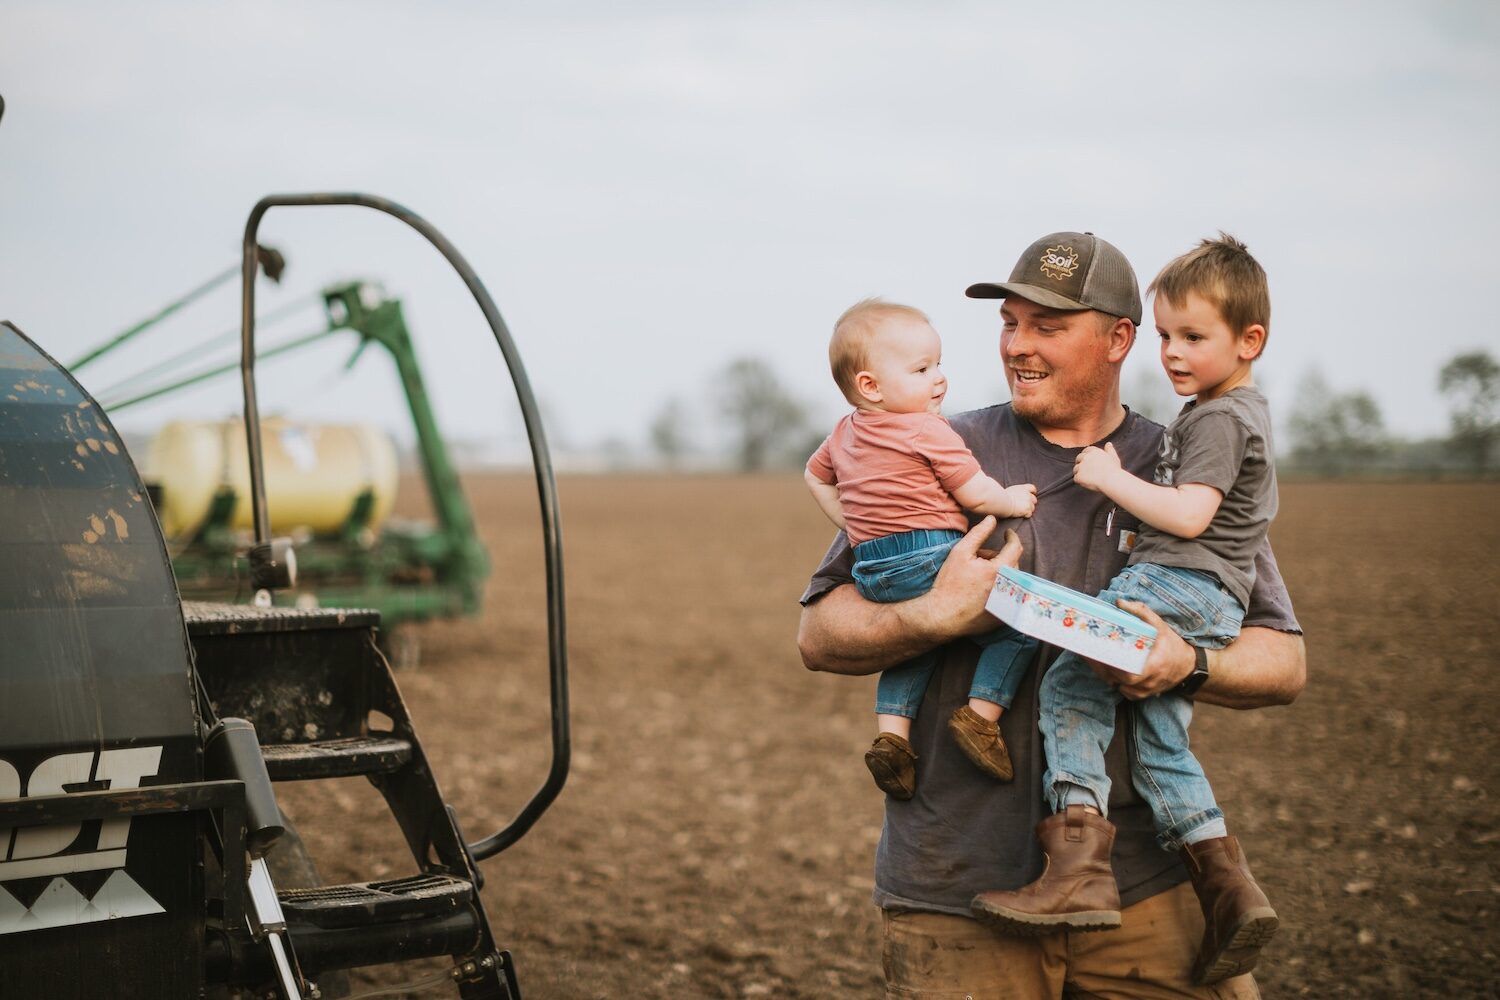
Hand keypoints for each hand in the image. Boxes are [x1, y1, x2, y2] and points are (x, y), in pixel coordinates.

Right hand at [919, 518, 1016, 638]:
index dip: (1012, 537)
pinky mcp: (1007, 615)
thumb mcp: (960, 553)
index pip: (1015, 547)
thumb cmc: (949, 584)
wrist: (943, 616)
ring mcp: (1010, 603)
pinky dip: (1001, 589)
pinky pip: (1010, 595)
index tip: (1007, 534)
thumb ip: (978, 533)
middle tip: (979, 559)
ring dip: (1001, 573)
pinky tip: (983, 592)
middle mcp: (1010, 586)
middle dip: (999, 557)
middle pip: (1012, 563)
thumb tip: (992, 519)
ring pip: (1012, 579)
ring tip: (979, 576)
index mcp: (1000, 569)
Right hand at [1002, 483, 1036, 517]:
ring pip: (1032, 508)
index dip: (1033, 492)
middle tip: (1023, 506)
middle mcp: (1027, 494)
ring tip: (1020, 511)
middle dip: (1030, 503)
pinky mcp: (1027, 509)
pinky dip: (1025, 515)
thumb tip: (1017, 495)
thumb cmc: (1003, 497)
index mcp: (1023, 488)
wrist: (1002, 501)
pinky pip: (1029, 514)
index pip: (1032, 488)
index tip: (1032, 494)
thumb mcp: (1011, 490)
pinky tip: (1019, 515)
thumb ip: (1018, 492)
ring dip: (1028, 510)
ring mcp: (1028, 502)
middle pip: (1034, 499)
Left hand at [1073, 442, 1121, 492]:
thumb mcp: (1113, 457)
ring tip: (1088, 478)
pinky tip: (1087, 483)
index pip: (1085, 451)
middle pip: (1078, 459)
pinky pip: (1075, 479)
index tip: (1088, 462)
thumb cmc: (1114, 470)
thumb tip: (1108, 443)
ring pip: (1076, 469)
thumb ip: (1109, 450)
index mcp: (1093, 451)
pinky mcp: (1079, 475)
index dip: (1086, 456)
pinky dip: (1080, 481)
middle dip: (1081, 464)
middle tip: (1086, 471)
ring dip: (1079, 473)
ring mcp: (1081, 466)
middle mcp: (1086, 457)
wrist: (1111, 480)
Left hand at [1085, 599, 1195, 699]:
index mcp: (1155, 666)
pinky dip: (1114, 682)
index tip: (1095, 654)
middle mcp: (1149, 682)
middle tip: (1088, 654)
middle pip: (1118, 680)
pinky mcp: (1143, 694)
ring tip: (1091, 659)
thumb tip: (1119, 603)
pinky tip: (1104, 670)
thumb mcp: (1161, 626)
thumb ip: (1142, 612)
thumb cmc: (1173, 645)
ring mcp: (1146, 690)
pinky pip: (1124, 691)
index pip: (1129, 674)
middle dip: (1101, 668)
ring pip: (1118, 686)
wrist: (1188, 667)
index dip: (1110, 667)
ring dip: (1104, 675)